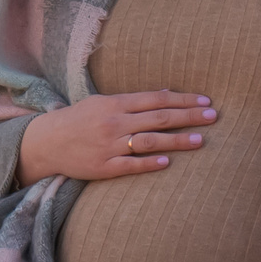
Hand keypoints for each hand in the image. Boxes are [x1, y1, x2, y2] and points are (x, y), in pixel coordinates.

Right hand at [17, 91, 215, 183]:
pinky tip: (167, 162)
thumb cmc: (78, 119)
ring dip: (177, 140)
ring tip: (200, 140)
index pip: (156, 99)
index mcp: (115, 103)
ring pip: (149, 141)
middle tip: (213, 116)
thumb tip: (165, 94)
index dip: (183, 100)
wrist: (46, 142)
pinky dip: (149, 163)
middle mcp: (114, 123)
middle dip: (188, 117)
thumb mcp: (102, 102)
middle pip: (158, 118)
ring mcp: (109, 145)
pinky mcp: (103, 167)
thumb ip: (133, 100)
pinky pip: (130, 165)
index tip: (205, 101)